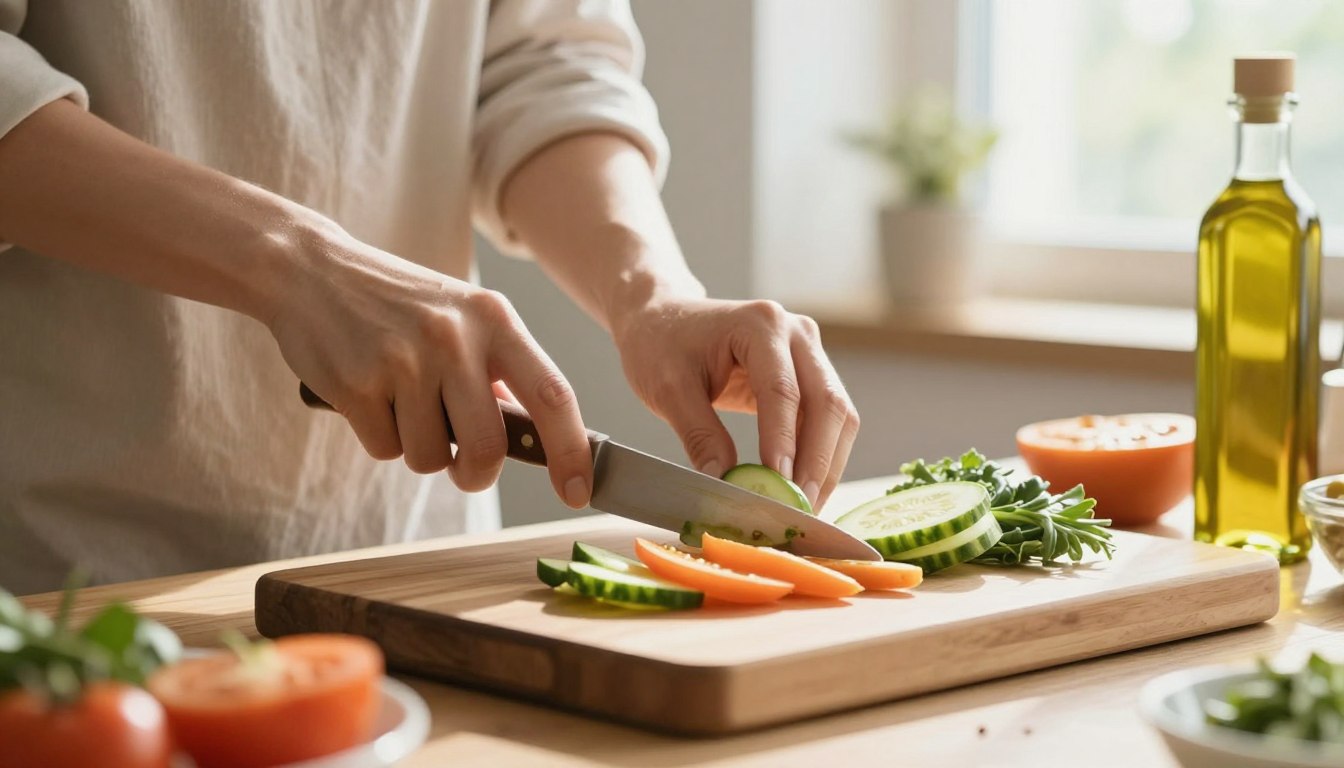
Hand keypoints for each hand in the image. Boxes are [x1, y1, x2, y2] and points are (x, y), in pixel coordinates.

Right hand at [265, 220, 593, 507]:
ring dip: (418, 449)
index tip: (578, 490)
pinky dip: (379, 437)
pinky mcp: (357, 384)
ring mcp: (404, 360)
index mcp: (494, 319)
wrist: (311, 270)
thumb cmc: (397, 304)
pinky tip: (369, 395)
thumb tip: (533, 431)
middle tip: (464, 467)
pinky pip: (385, 449)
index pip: (552, 395)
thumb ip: (497, 369)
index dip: (571, 451)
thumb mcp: (461, 316)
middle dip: (476, 474)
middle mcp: (455, 338)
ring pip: (431, 457)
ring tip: (401, 402)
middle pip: (488, 447)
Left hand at [612, 297, 859, 509]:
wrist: (665, 318)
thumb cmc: (662, 345)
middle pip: (826, 402)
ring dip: (827, 464)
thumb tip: (725, 482)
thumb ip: (699, 435)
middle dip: (818, 462)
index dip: (784, 442)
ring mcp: (809, 351)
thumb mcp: (668, 389)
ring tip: (805, 508)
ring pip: (838, 414)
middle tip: (801, 510)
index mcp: (760, 324)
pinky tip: (804, 488)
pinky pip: (828, 418)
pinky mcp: (810, 373)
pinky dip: (821, 456)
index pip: (782, 391)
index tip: (781, 487)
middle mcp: (796, 333)